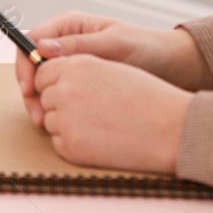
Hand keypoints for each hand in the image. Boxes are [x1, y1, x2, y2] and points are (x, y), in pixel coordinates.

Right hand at [15, 12, 210, 124]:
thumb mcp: (114, 44)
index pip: (33, 41)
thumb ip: (79, 45)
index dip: (26, 64)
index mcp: (69, 26)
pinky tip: (59, 121)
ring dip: (40, 102)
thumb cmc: (147, 47)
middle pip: (33, 65)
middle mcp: (66, 45)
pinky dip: (55, 108)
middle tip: (37, 113)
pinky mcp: (81, 85)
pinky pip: (59, 95)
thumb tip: (44, 48)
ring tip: (46, 122)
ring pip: (43, 83)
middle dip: (31, 89)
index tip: (29, 87)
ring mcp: (73, 66)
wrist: (173, 66)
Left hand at [32, 54, 192, 173]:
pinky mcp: (70, 147)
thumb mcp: (111, 67)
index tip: (62, 87)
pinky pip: (58, 143)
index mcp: (75, 65)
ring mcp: (65, 120)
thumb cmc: (147, 96)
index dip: (52, 80)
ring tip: (99, 123)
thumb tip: (51, 71)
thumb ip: (78, 66)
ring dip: (67, 123)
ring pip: (51, 120)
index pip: (42, 72)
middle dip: (60, 103)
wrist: (169, 128)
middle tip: (87, 109)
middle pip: (45, 97)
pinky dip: (73, 142)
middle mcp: (65, 89)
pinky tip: (98, 138)